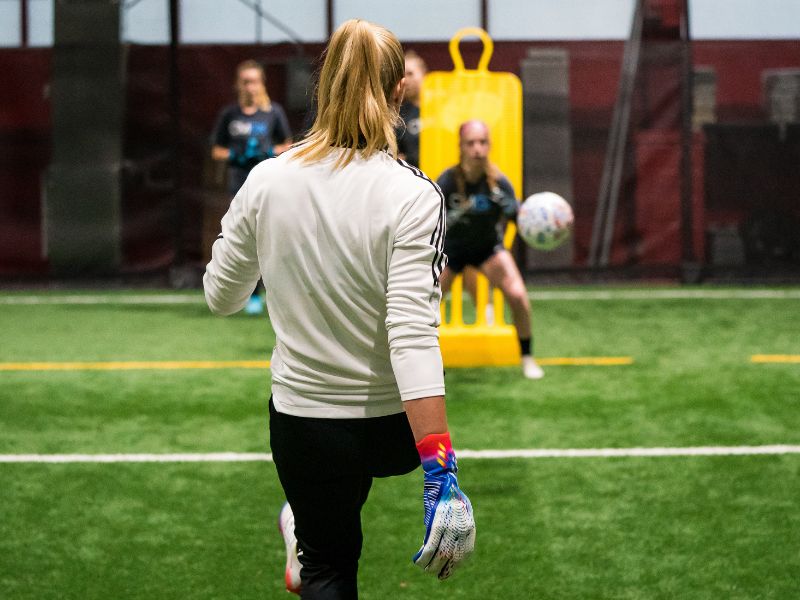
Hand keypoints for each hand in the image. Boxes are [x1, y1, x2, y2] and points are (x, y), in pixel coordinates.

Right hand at [413, 433, 475, 579]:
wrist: (443, 477)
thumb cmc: (449, 494)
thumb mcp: (457, 513)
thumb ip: (454, 530)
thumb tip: (442, 547)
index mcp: (469, 527)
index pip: (465, 554)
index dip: (455, 565)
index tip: (448, 571)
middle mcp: (462, 529)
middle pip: (452, 557)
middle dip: (443, 569)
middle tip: (434, 574)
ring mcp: (449, 527)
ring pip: (440, 555)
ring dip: (431, 565)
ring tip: (424, 569)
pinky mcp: (436, 523)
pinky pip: (429, 547)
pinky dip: (423, 556)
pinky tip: (417, 560)